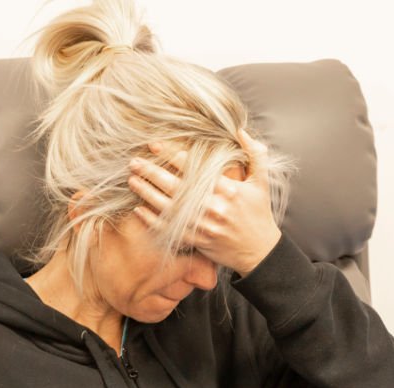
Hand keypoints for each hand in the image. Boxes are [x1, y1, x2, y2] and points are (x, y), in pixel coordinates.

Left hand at [127, 127, 281, 275]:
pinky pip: (169, 230)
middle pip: (175, 186)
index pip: (194, 168)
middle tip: (134, 162)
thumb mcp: (261, 182)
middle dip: (152, 173)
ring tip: (131, 180)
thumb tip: (241, 130)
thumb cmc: (259, 214)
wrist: (259, 251)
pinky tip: (138, 210)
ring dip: (147, 193)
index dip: (172, 155)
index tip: (154, 145)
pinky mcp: (196, 240)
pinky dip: (152, 220)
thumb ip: (255, 154)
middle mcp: (213, 207)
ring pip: (169, 207)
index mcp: (228, 189)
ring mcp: (203, 225)